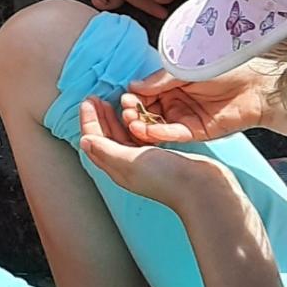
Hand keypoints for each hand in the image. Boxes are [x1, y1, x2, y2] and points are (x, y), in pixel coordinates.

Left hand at [77, 94, 235, 210]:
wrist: (202, 188)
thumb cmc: (166, 177)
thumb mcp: (130, 161)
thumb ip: (106, 150)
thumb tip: (83, 141)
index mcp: (117, 167)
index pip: (94, 141)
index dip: (89, 120)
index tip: (88, 101)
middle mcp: (128, 165)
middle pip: (106, 137)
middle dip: (99, 117)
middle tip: (96, 98)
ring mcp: (145, 161)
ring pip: (123, 136)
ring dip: (115, 119)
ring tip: (112, 102)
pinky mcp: (161, 156)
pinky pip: (140, 136)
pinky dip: (134, 123)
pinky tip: (137, 114)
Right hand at [119, 66, 275, 146]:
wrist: (257, 86)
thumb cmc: (224, 69)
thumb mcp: (184, 70)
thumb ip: (160, 80)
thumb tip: (133, 86)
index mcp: (171, 85)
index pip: (144, 94)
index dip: (133, 99)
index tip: (124, 100)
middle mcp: (175, 102)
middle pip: (147, 112)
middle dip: (134, 114)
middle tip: (126, 114)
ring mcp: (185, 118)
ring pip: (156, 125)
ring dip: (142, 126)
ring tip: (132, 123)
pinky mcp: (196, 132)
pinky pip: (173, 134)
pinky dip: (159, 133)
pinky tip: (149, 130)